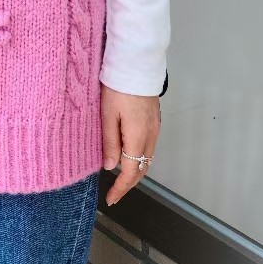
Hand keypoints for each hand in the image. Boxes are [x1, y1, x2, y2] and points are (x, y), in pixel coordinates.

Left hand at [100, 84, 160, 205]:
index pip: (130, 171)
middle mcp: (151, 135)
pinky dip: (139, 159)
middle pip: (142, 169)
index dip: (121, 188)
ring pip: (147, 159)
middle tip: (114, 193)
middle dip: (129, 184)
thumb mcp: (107, 115)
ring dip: (135, 172)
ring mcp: (155, 128)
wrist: (136, 65)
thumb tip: (110, 167)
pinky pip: (149, 147)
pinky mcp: (154, 120)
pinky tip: (129, 157)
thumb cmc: (118, 87)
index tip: (111, 199)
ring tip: (119, 179)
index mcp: (137, 137)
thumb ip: (109, 142)